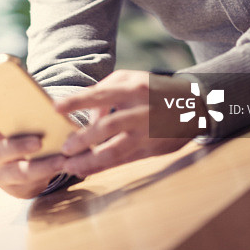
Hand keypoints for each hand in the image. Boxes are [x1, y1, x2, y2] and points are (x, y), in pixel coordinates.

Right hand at [0, 110, 65, 198]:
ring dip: (42, 167)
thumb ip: (20, 119)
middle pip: (2, 152)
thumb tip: (44, 107)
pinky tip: (64, 167)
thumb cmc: (19, 136)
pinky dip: (49, 176)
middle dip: (20, 147)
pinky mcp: (15, 190)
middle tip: (39, 142)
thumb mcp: (15, 128)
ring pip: (21, 173)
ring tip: (61, 161)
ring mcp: (0, 176)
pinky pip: (32, 185)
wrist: (17, 166)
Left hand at [55, 70, 194, 178]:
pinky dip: (104, 167)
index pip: (100, 94)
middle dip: (83, 139)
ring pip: (115, 150)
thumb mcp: (132, 79)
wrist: (194, 104)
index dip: (77, 101)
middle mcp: (141, 110)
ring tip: (71, 166)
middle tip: (63, 148)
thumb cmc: (154, 90)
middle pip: (108, 126)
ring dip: (90, 160)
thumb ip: (106, 91)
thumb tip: (87, 112)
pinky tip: (87, 170)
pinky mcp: (152, 150)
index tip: (55, 108)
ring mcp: (147, 132)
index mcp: (133, 88)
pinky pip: (124, 161)